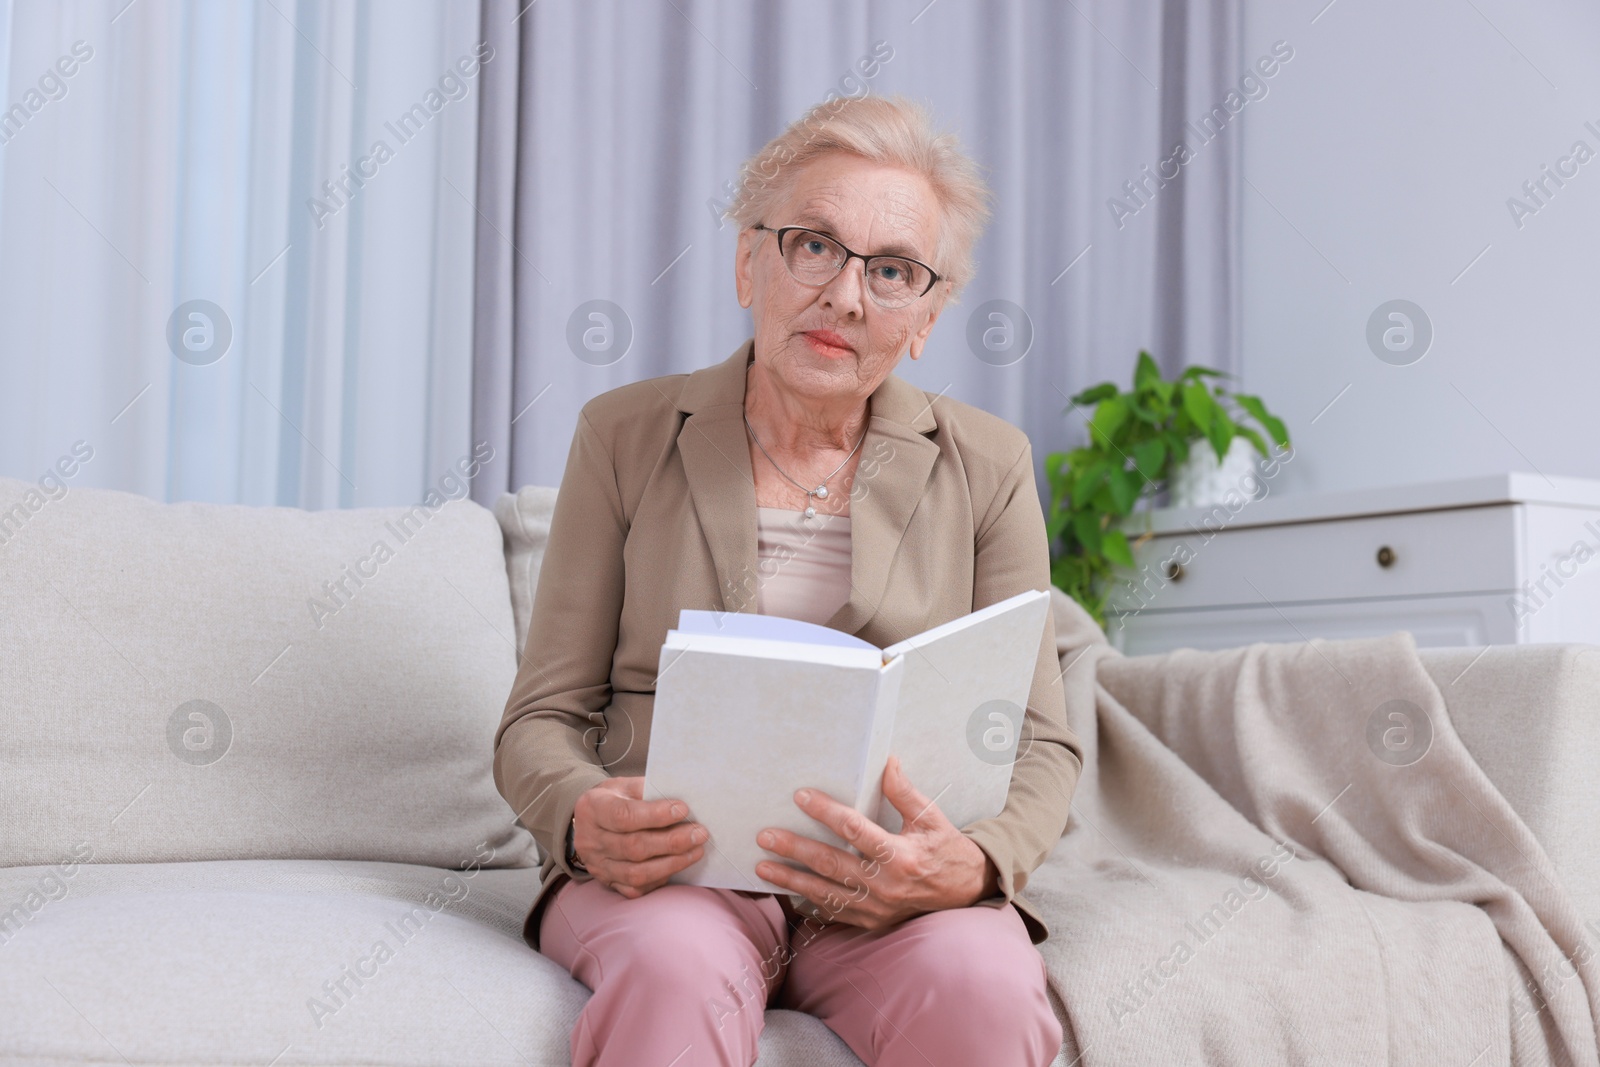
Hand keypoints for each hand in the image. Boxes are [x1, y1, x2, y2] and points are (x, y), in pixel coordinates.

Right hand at [571, 777, 705, 898]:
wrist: (590, 822)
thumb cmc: (615, 799)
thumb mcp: (625, 785)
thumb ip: (648, 791)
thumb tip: (682, 800)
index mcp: (592, 809)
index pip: (623, 816)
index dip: (655, 815)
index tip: (683, 809)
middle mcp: (590, 840)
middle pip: (633, 847)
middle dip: (672, 842)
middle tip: (699, 833)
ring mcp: (598, 866)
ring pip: (636, 873)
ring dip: (672, 863)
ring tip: (697, 850)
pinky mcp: (608, 882)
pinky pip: (636, 888)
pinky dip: (660, 878)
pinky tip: (677, 865)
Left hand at [755, 755, 1000, 930]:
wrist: (966, 893)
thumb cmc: (946, 850)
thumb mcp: (931, 818)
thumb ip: (904, 793)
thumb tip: (886, 762)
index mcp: (900, 855)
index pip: (854, 829)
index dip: (825, 811)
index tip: (800, 796)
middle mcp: (885, 885)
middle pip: (831, 863)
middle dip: (795, 849)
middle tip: (765, 836)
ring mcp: (876, 907)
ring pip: (825, 892)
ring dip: (792, 879)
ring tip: (762, 865)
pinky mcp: (871, 921)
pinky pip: (834, 912)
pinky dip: (808, 902)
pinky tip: (785, 891)